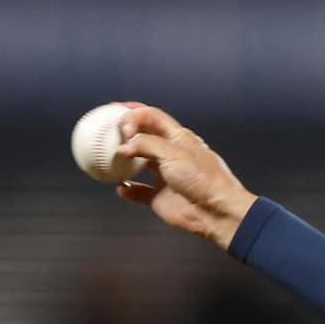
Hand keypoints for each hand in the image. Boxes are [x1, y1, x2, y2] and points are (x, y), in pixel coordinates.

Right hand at [112, 105, 257, 250]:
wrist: (216, 212)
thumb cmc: (203, 179)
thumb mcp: (174, 153)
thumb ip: (146, 144)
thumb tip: (125, 146)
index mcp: (179, 138)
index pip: (153, 117)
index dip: (134, 111)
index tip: (116, 112)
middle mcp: (171, 154)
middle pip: (144, 137)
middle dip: (126, 133)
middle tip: (108, 133)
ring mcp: (165, 176)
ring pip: (139, 163)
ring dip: (124, 160)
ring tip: (110, 157)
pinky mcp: (160, 197)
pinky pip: (139, 192)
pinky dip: (129, 189)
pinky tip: (121, 187)